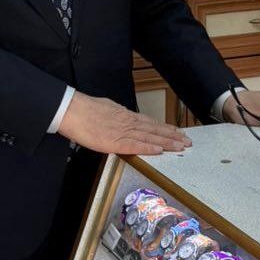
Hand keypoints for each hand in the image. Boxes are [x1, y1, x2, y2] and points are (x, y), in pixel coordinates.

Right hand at [57, 92, 191, 155]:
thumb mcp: (106, 108)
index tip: (176, 131)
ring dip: (167, 142)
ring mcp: (122, 131)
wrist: (72, 110)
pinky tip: (160, 150)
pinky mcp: (115, 141)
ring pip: (149, 137)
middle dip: (172, 136)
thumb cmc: (85, 110)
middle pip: (154, 130)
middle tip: (187, 141)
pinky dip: (148, 148)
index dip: (164, 128)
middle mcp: (128, 122)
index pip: (150, 122)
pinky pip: (135, 145)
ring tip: (181, 146)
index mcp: (125, 115)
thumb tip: (122, 116)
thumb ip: (117, 115)